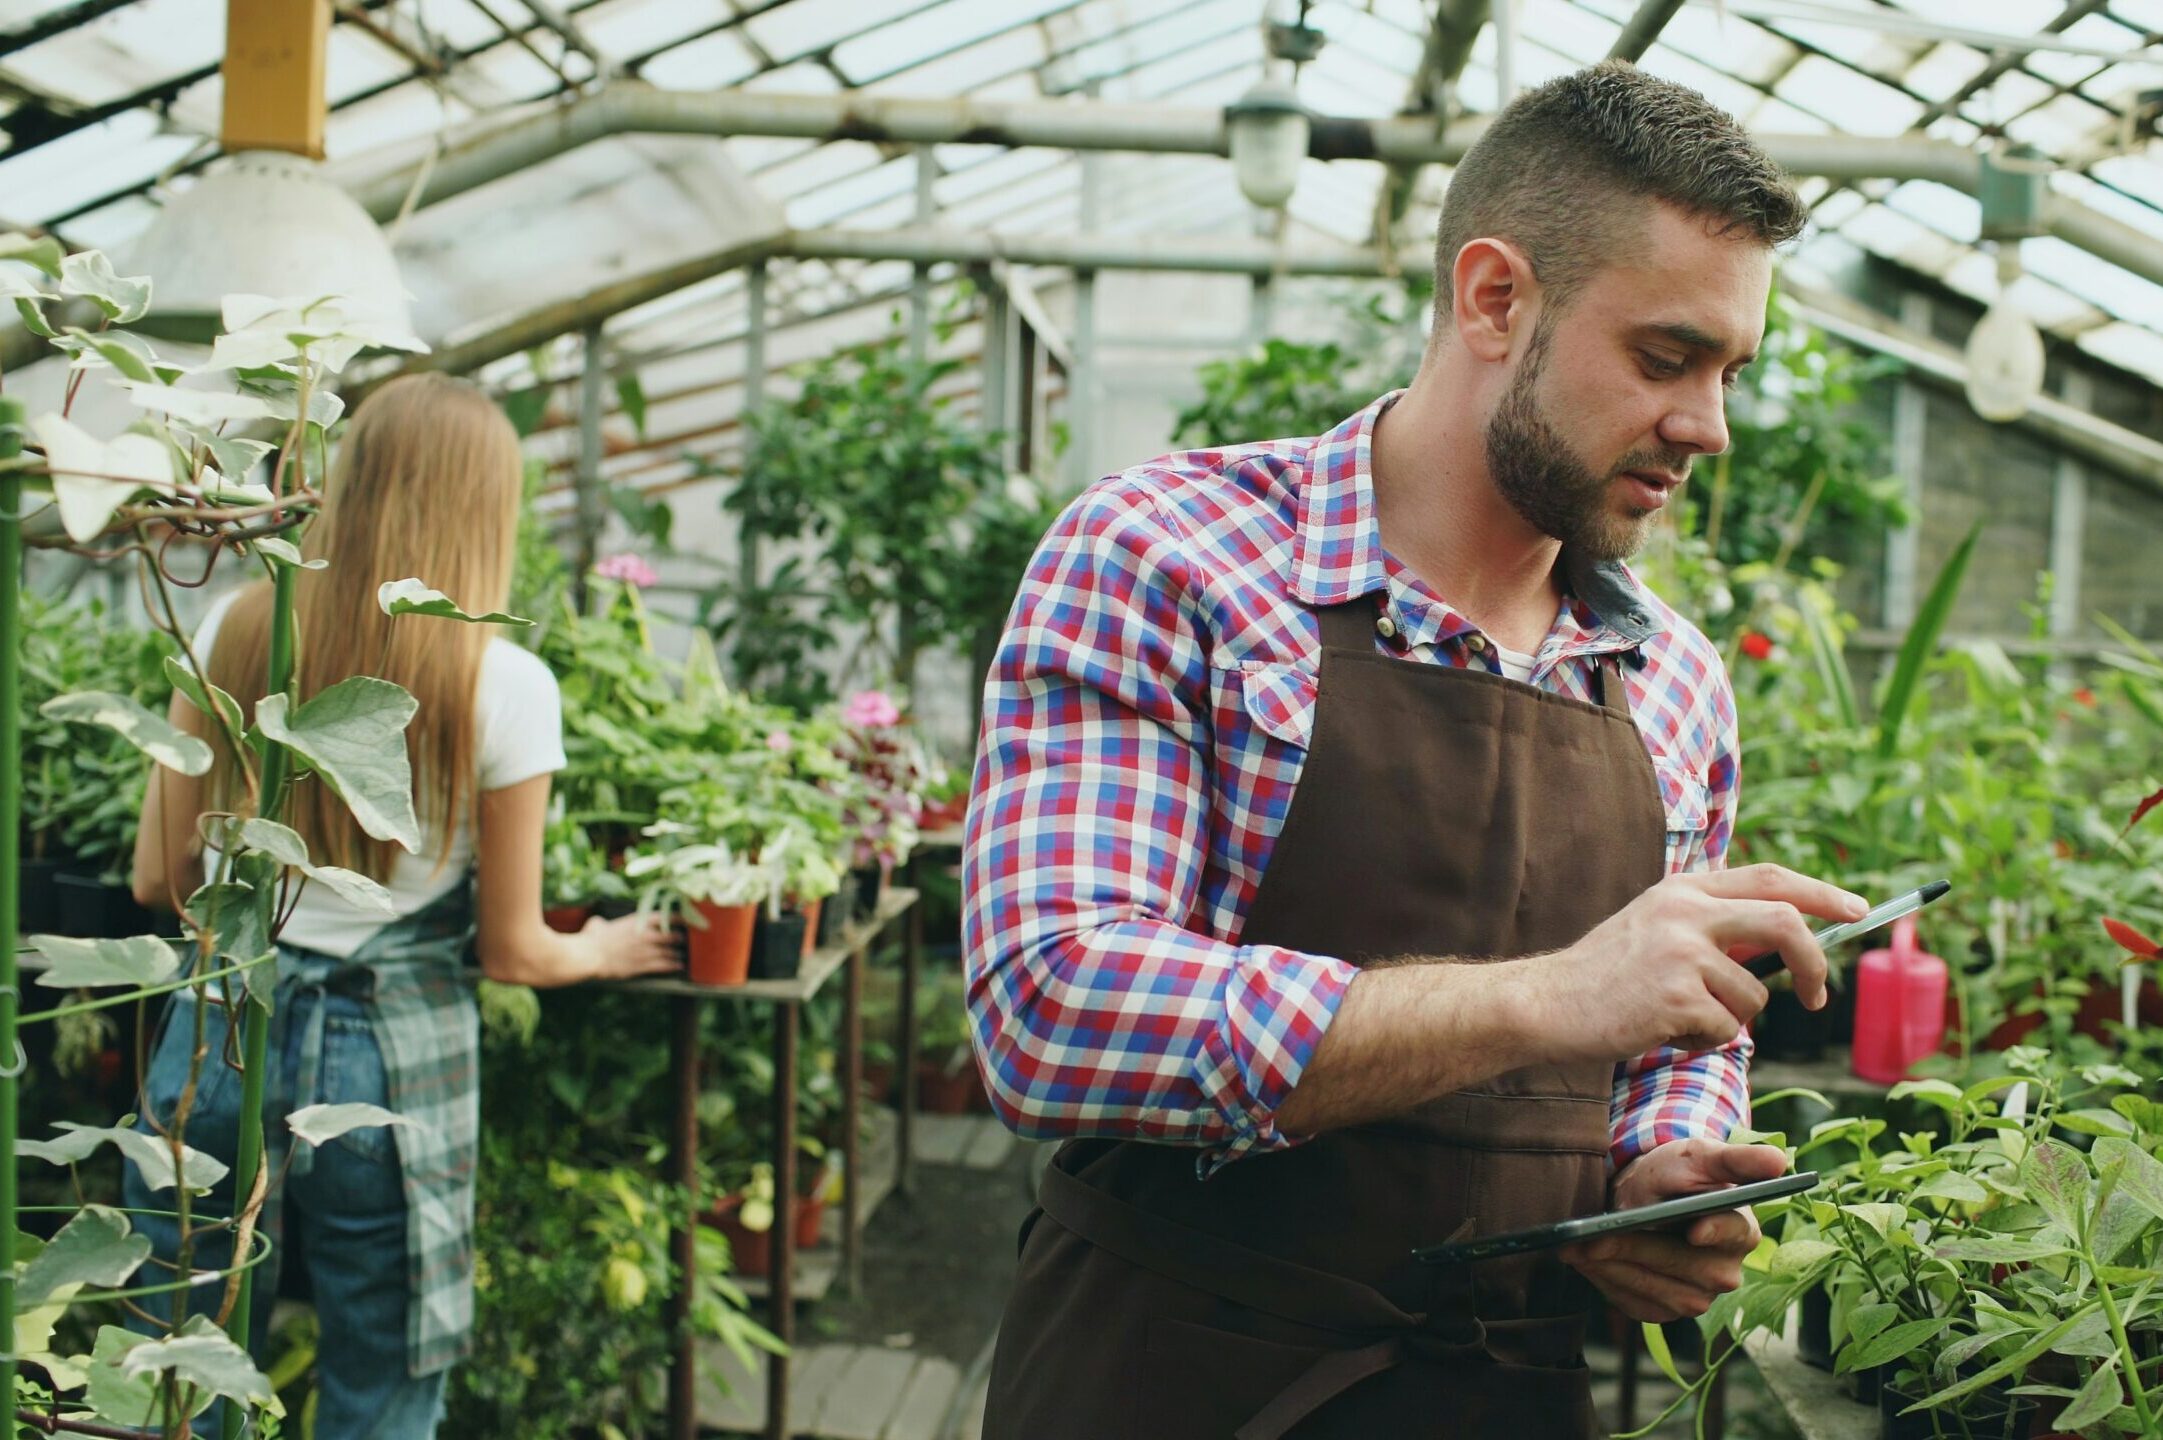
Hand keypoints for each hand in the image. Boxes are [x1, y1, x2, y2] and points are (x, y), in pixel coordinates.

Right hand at [581, 912, 680, 980]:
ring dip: (676, 954)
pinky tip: (678, 966)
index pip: (664, 917)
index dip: (677, 918)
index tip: (683, 919)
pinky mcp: (643, 965)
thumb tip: (599, 924)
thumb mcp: (598, 924)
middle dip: (678, 938)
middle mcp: (646, 935)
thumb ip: (604, 923)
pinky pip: (664, 965)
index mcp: (637, 922)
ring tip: (680, 955)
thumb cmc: (591, 939)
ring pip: (670, 952)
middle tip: (682, 939)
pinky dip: (673, 965)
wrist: (590, 956)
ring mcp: (646, 951)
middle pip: (671, 936)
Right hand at [1528, 864, 1866, 1061]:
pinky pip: (1725, 1031)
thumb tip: (1782, 944)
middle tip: (1816, 997)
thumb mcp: (1655, 928)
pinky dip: (1703, 1043)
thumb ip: (1711, 926)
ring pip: (1753, 997)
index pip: (1770, 879)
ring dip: (1730, 1021)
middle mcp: (1685, 912)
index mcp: (1682, 889)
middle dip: (1814, 963)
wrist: (1546, 1004)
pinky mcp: (1677, 996)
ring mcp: (1681, 953)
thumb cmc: (1603, 976)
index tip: (1856, 911)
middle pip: (1785, 924)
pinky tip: (1663, 1032)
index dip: (1820, 893)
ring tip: (1680, 1020)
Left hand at [1561, 1139, 1784, 1321]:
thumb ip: (1736, 1160)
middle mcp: (1725, 1271)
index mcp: (1741, 1229)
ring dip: (1612, 1270)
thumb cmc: (1678, 1171)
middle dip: (1634, 1250)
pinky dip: (1607, 1284)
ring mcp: (1699, 1296)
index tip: (1693, 1229)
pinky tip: (1586, 1262)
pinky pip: (1636, 1305)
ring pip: (1655, 1291)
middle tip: (1588, 1239)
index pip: (1732, 1232)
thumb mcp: (1700, 1156)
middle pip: (1682, 1266)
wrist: (1649, 1194)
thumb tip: (1779, 1160)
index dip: (1713, 1231)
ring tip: (1574, 1247)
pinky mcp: (1668, 1309)